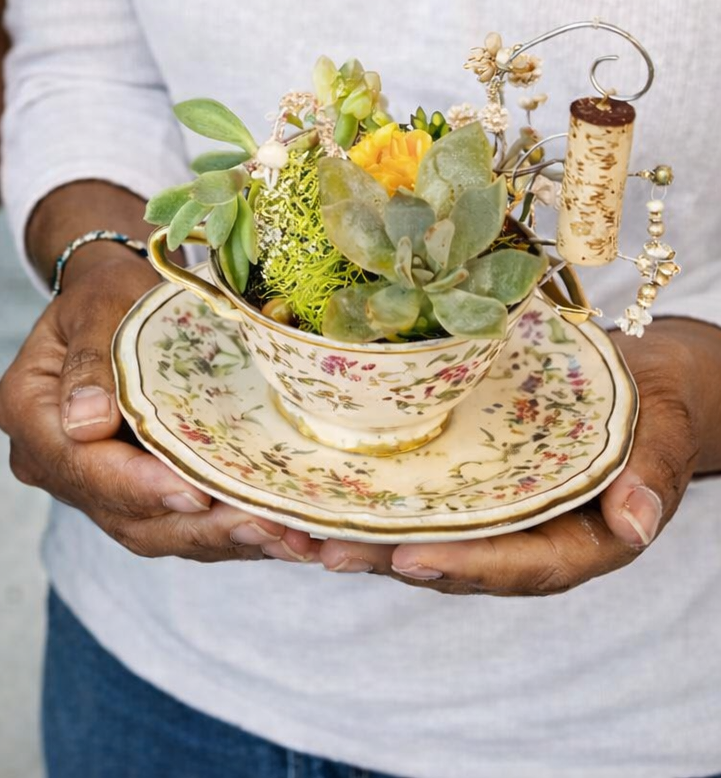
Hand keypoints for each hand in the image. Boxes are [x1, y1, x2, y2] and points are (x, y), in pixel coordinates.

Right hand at [0, 246, 317, 562]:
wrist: (116, 303)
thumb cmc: (109, 292)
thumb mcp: (98, 303)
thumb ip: (91, 360)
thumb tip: (85, 424)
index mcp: (27, 412)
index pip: (82, 464)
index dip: (139, 486)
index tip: (195, 493)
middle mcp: (49, 462)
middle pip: (120, 513)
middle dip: (197, 526)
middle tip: (268, 525)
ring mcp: (88, 487)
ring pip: (152, 532)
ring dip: (223, 540)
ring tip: (288, 538)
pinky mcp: (130, 498)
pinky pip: (176, 528)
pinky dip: (229, 535)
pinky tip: (286, 537)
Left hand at [317, 322, 708, 593]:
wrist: (634, 384)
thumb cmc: (651, 406)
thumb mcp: (660, 431)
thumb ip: (650, 475)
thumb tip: (636, 523)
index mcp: (577, 543)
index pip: (521, 566)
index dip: (466, 565)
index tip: (413, 558)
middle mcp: (521, 543)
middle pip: (451, 563)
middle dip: (385, 560)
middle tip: (324, 549)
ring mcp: (482, 522)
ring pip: (413, 542)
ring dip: (352, 541)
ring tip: (291, 534)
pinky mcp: (453, 494)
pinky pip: (400, 509)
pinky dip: (350, 509)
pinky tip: (296, 503)